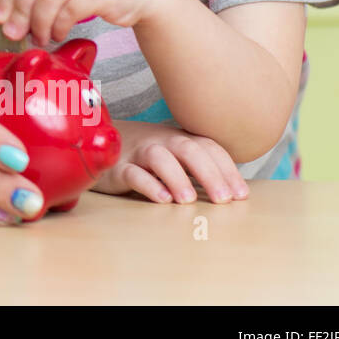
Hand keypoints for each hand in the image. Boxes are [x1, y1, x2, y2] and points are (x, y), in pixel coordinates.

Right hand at [91, 120, 249, 203]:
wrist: (97, 141)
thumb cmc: (145, 156)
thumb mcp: (173, 155)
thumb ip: (198, 169)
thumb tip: (233, 194)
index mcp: (180, 139)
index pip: (209, 148)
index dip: (227, 170)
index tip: (241, 195)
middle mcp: (161, 142)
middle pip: (188, 149)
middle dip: (209, 173)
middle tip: (223, 199)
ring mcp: (138, 153)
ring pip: (159, 157)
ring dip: (177, 177)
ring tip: (188, 200)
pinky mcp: (117, 168)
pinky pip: (132, 172)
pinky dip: (148, 184)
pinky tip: (161, 198)